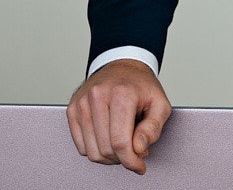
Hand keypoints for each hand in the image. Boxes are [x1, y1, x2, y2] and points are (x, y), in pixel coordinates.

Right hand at [66, 59, 171, 174]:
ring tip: (122, 144)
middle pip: (105, 149)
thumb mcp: (160, 102)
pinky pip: (80, 146)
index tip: (139, 166)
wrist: (122, 65)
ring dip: (108, 157)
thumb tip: (139, 148)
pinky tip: (108, 138)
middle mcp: (98, 96)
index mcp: (122, 93)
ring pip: (91, 152)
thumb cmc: (141, 86)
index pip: (120, 142)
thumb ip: (154, 127)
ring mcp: (82, 103)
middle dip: (122, 158)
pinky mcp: (72, 109)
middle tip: (134, 151)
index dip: (131, 161)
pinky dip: (95, 149)